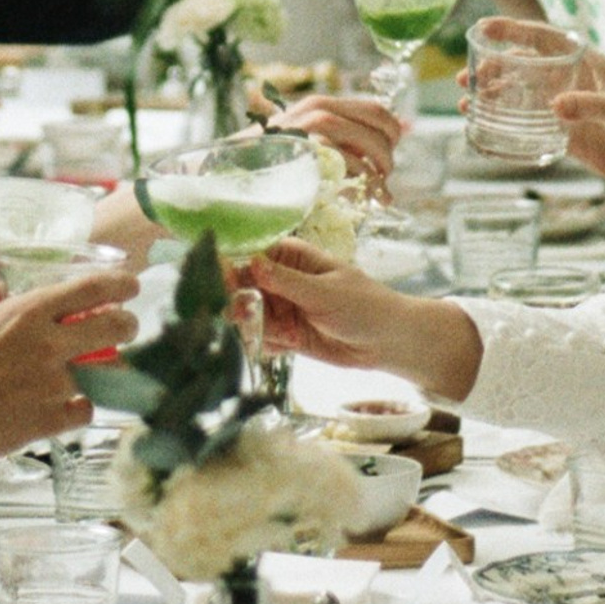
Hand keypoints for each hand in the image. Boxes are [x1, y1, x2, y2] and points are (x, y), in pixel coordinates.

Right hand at [0, 266, 143, 461]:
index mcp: (29, 312)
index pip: (93, 289)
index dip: (121, 285)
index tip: (130, 287)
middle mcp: (50, 344)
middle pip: (116, 326)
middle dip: (128, 325)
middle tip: (125, 328)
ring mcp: (54, 384)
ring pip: (105, 373)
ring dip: (104, 371)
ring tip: (93, 372)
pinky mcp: (51, 419)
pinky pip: (85, 410)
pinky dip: (80, 408)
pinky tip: (67, 407)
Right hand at [245, 237, 480, 398]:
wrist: (387, 341)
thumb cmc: (364, 305)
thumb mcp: (324, 291)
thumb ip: (286, 281)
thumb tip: (252, 263)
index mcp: (292, 257)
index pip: (252, 255)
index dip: (232, 264)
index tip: (216, 276)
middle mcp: (281, 280)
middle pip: (244, 286)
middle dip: (234, 299)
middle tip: (230, 313)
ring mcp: (282, 308)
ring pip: (249, 313)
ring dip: (246, 324)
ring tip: (249, 333)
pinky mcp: (285, 335)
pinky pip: (262, 337)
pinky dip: (260, 343)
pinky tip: (270, 348)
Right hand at [267, 91, 403, 196]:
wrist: (232, 170)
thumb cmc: (272, 157)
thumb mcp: (309, 136)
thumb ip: (348, 132)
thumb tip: (405, 126)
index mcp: (322, 103)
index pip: (376, 110)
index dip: (392, 132)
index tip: (389, 153)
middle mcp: (318, 111)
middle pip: (378, 127)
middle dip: (388, 155)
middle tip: (382, 176)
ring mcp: (312, 132)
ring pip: (367, 146)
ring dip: (378, 171)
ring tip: (374, 189)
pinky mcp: (306, 154)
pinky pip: (348, 166)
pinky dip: (358, 182)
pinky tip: (355, 195)